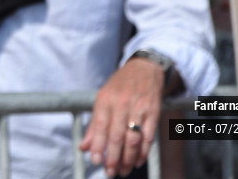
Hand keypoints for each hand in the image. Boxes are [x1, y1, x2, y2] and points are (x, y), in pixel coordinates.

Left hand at [79, 58, 164, 176]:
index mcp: (105, 99)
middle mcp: (121, 104)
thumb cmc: (120, 85)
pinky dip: (143, 151)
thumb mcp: (102, 99)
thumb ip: (94, 125)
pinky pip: (149, 136)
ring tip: (123, 170)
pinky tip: (138, 160)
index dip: (98, 146)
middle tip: (110, 172)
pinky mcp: (153, 112)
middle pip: (116, 136)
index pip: (100, 126)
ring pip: (133, 139)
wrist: (144, 68)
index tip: (95, 161)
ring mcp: (138, 108)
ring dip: (128, 158)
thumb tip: (84, 146)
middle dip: (113, 157)